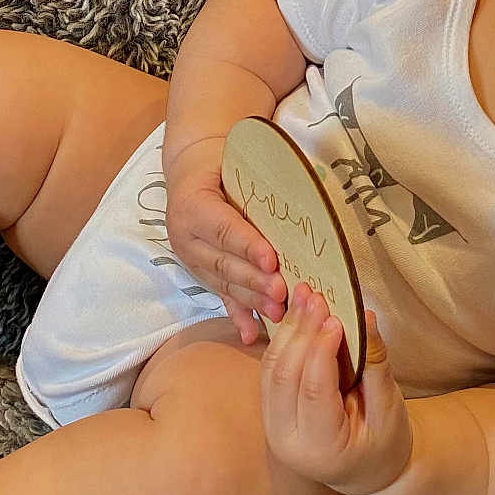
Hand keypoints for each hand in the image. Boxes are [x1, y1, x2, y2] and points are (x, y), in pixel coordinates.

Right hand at [163, 138, 286, 346]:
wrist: (193, 169)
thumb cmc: (221, 161)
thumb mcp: (234, 159)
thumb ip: (260, 178)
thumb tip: (309, 184)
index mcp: (191, 203)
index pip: (222, 228)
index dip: (248, 245)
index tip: (272, 260)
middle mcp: (185, 236)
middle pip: (223, 262)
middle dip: (254, 280)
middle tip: (282, 292)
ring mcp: (191, 259)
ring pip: (224, 283)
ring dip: (252, 300)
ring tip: (278, 312)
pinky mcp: (201, 274)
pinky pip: (221, 296)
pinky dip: (238, 316)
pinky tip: (252, 334)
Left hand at [261, 286, 412, 494]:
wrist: (368, 470)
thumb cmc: (385, 443)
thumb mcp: (389, 409)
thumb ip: (376, 365)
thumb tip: (366, 317)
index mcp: (320, 448)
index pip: (314, 389)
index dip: (321, 349)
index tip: (336, 317)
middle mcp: (287, 441)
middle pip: (285, 376)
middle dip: (300, 331)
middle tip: (316, 296)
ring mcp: (272, 427)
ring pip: (270, 370)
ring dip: (286, 329)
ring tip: (304, 296)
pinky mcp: (269, 412)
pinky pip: (269, 370)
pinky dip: (281, 340)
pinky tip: (296, 315)